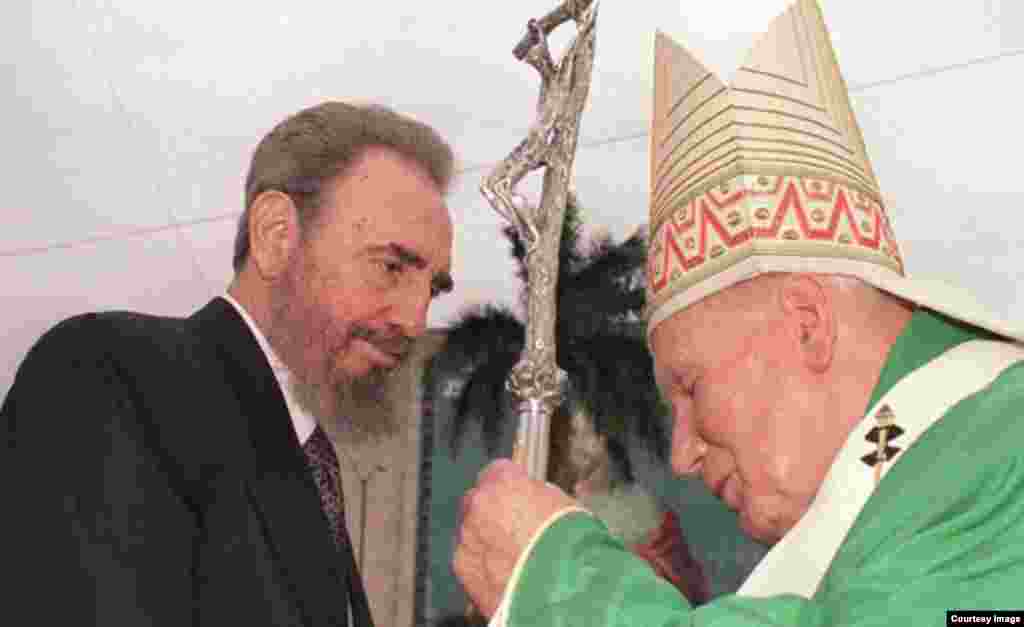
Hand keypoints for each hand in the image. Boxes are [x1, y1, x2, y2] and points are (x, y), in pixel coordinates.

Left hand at [453, 459, 577, 616]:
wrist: (562, 590)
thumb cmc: (572, 545)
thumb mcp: (566, 507)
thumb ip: (540, 498)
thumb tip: (535, 502)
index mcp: (505, 482)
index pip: (498, 471)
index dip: (510, 487)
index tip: (519, 498)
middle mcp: (479, 505)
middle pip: (477, 501)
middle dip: (491, 513)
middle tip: (515, 531)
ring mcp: (468, 537)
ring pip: (471, 533)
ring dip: (486, 541)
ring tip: (513, 561)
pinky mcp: (463, 569)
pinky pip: (470, 562)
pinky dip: (483, 568)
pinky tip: (505, 578)